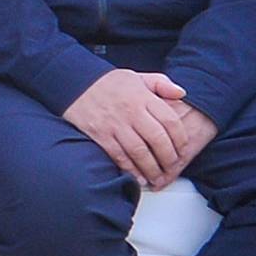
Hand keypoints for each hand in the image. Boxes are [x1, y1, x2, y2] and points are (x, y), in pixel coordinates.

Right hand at [65, 64, 207, 186]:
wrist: (73, 82)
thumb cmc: (109, 83)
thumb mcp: (137, 77)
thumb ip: (161, 83)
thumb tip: (182, 93)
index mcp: (143, 97)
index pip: (171, 121)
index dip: (180, 140)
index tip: (182, 150)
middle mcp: (130, 111)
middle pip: (158, 140)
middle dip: (168, 158)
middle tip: (172, 168)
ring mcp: (114, 124)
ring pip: (139, 151)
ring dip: (151, 168)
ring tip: (157, 178)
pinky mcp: (99, 134)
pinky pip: (118, 155)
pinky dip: (130, 169)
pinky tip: (138, 176)